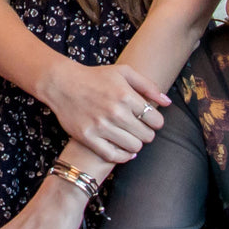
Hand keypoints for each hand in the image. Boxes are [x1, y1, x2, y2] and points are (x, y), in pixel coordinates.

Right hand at [39, 61, 168, 163]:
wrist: (62, 83)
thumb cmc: (94, 76)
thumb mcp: (123, 72)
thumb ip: (148, 85)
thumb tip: (167, 103)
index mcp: (126, 95)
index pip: (155, 120)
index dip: (156, 122)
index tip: (150, 121)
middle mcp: (115, 112)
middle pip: (147, 136)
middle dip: (147, 134)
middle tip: (139, 130)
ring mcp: (101, 126)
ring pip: (133, 147)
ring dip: (135, 144)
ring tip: (130, 137)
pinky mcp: (88, 137)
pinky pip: (113, 156)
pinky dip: (122, 156)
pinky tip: (124, 150)